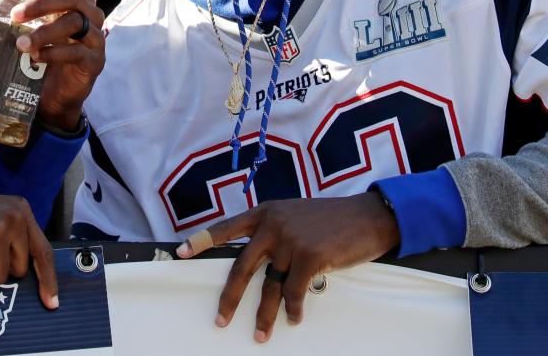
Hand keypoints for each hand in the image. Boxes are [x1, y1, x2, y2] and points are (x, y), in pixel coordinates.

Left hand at [0, 0, 104, 130]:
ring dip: (44, 31)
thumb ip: (1, 4)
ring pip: (75, 23)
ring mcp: (96, 38)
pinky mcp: (95, 61)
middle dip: (42, 4)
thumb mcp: (24, 25)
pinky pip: (77, 52)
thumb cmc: (42, 49)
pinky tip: (36, 57)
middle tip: (15, 15)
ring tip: (20, 43)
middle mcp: (91, 14)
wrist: (54, 94)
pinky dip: (53, 53)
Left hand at [176, 192, 399, 341]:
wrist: (367, 216)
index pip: (226, 228)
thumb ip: (273, 232)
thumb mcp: (294, 216)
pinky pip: (294, 291)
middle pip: (241, 267)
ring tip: (260, 335)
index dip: (202, 241)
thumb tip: (257, 264)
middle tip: (220, 319)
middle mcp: (272, 224)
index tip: (181, 253)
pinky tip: (294, 320)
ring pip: (269, 286)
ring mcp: (289, 239)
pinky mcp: (309, 256)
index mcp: (265, 212)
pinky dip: (293, 309)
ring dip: (265, 314)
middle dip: (230, 297)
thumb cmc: (330, 220)